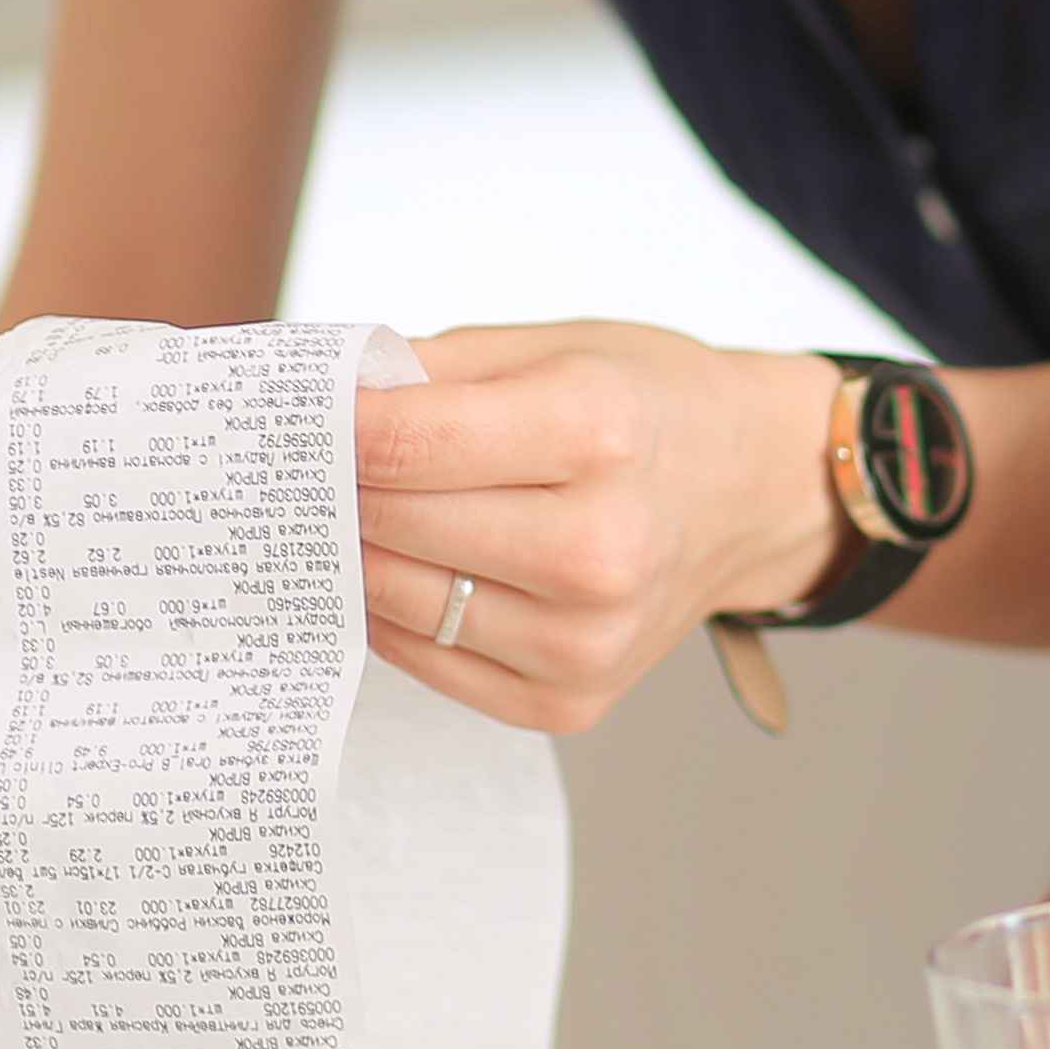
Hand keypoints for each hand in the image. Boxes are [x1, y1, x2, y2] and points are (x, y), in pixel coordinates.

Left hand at [350, 322, 848, 735]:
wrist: (755, 493)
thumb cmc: (649, 408)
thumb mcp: (556, 347)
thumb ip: (432, 371)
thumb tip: (316, 404)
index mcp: (596, 434)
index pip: (403, 444)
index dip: (328, 428)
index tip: (293, 414)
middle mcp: (597, 548)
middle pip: (391, 523)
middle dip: (333, 487)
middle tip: (303, 461)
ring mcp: (584, 638)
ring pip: (395, 600)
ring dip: (353, 554)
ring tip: (345, 514)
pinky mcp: (568, 700)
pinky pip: (427, 660)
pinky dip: (393, 615)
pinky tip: (399, 570)